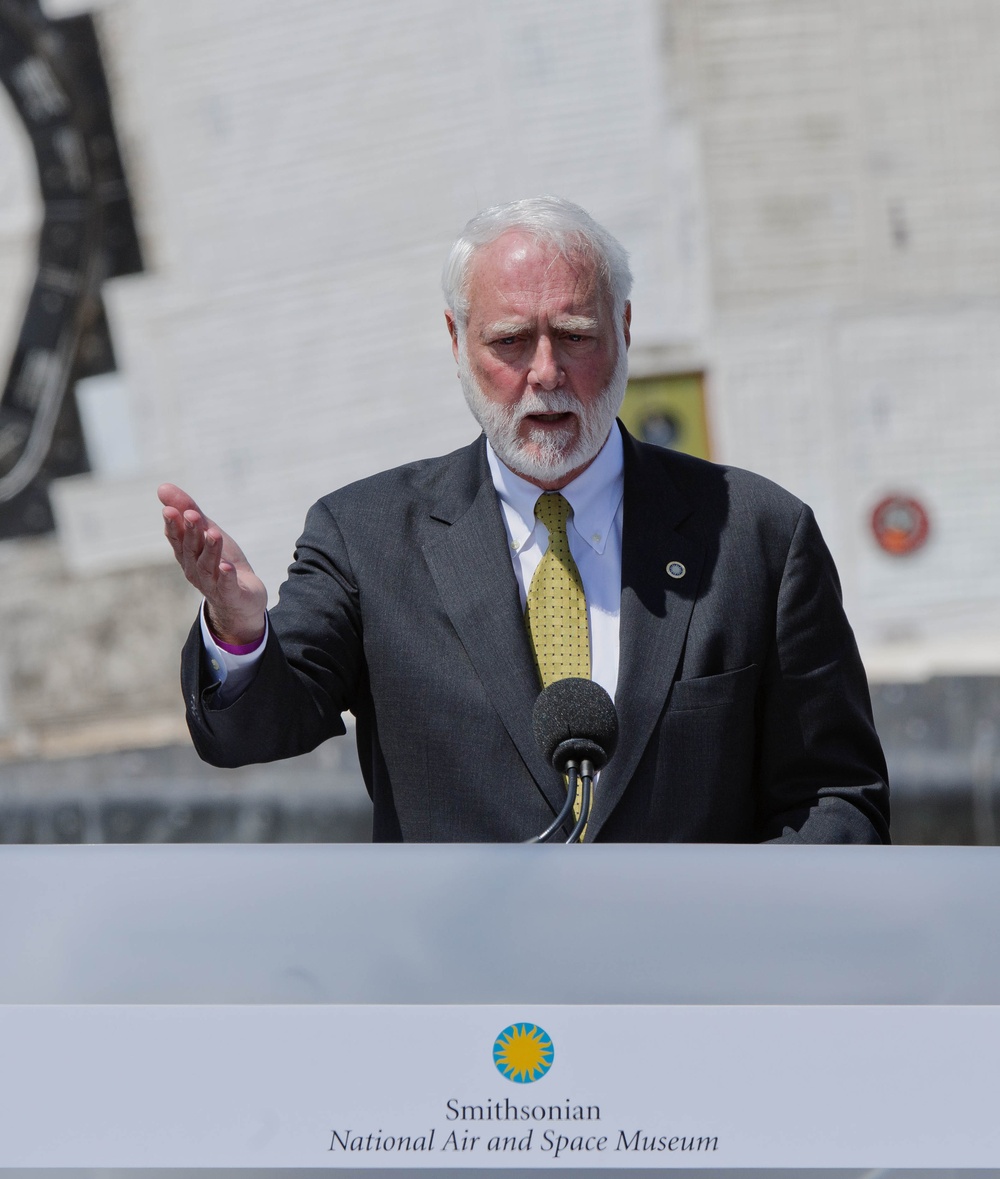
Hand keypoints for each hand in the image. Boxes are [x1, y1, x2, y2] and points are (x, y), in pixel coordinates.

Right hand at [158, 483, 267, 644]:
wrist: (242, 597)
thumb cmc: (221, 561)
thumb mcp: (207, 532)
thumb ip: (189, 511)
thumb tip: (162, 487)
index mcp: (187, 554)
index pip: (176, 538)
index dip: (173, 525)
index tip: (169, 510)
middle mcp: (195, 569)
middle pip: (191, 550)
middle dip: (191, 532)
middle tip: (192, 515)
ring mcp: (212, 584)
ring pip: (208, 566)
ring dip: (210, 550)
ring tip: (214, 534)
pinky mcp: (231, 595)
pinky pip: (227, 586)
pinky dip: (226, 576)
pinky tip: (227, 567)